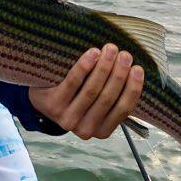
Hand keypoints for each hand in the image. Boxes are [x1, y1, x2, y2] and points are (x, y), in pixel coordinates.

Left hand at [29, 44, 143, 139]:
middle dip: (119, 74)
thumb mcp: (96, 104)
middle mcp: (85, 129)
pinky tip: (92, 52)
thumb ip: (113, 96)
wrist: (42, 98)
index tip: (138, 69)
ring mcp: (67, 118)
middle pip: (107, 98)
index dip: (132, 88)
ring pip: (92, 90)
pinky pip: (73, 82)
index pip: (123, 109)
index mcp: (102, 131)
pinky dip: (84, 66)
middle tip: (125, 54)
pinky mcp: (52, 104)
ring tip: (111, 49)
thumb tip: (136, 72)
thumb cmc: (77, 96)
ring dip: (104, 67)